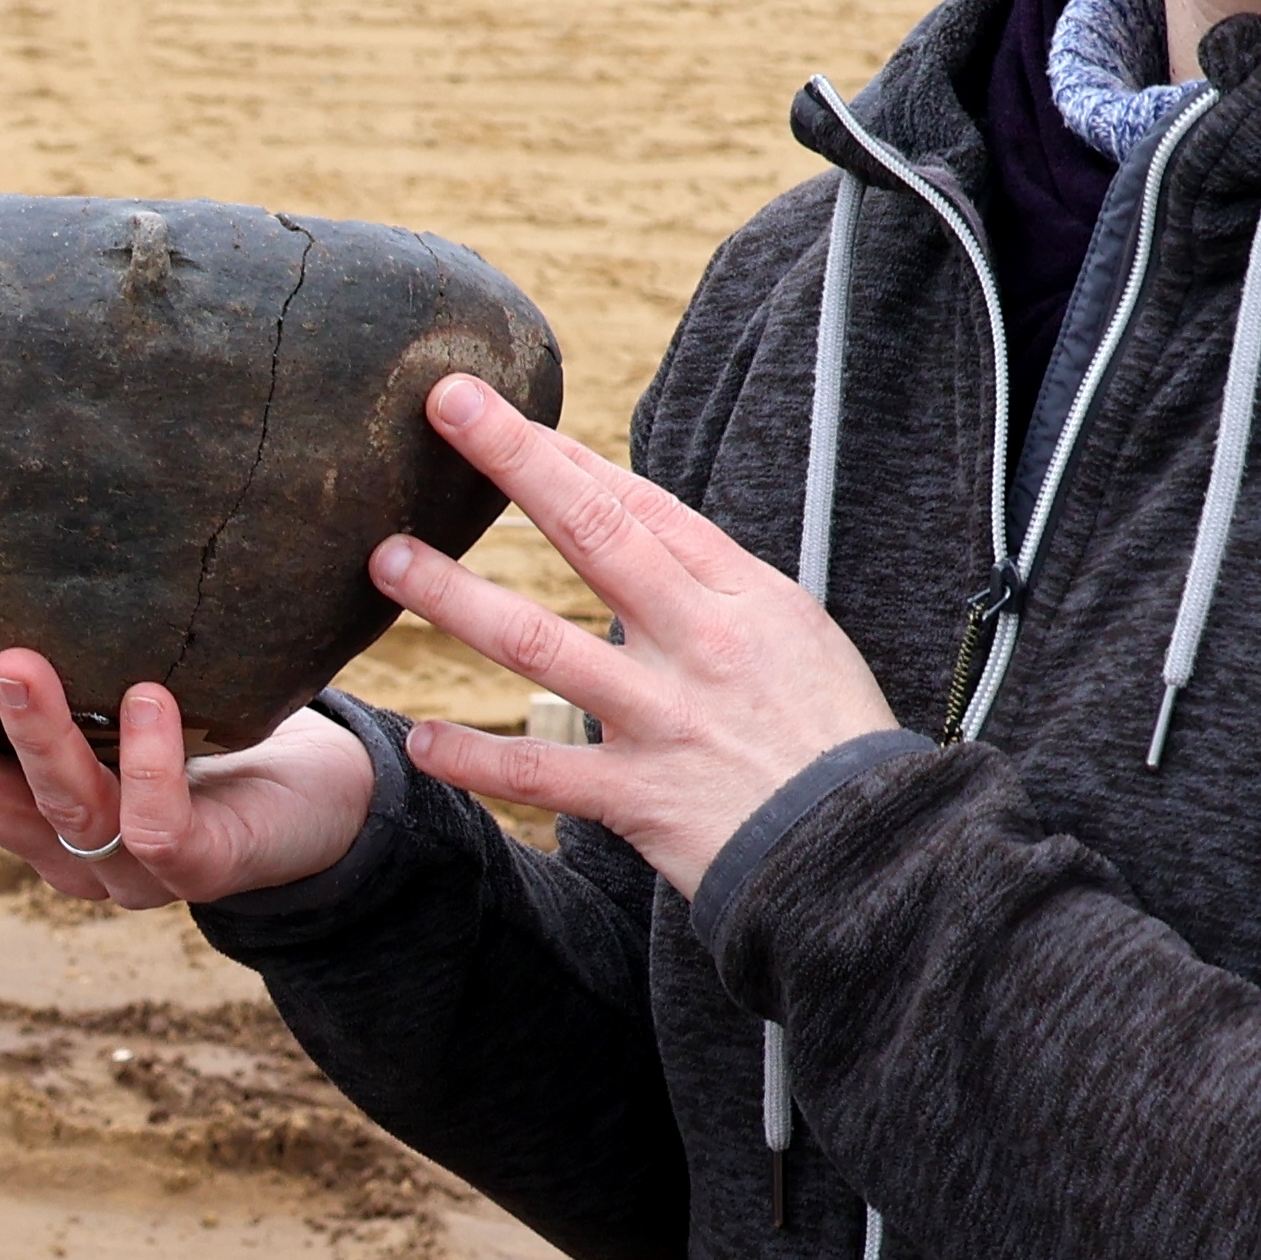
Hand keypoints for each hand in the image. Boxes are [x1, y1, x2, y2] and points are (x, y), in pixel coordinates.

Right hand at [0, 640, 378, 913]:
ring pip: (58, 809)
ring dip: (30, 734)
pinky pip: (160, 825)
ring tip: (13, 659)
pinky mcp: (202, 867)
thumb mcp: (109, 684)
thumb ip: (49, 650)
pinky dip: (151, 764)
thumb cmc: (204, 728)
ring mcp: (127, 868)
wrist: (324, 808)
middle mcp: (58, 847)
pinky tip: (149, 697)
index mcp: (21, 808)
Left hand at [360, 373, 900, 895]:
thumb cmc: (830, 740)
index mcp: (744, 597)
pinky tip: (420, 741)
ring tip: (389, 560)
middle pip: (594, 534)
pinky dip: (476, 759)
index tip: (501, 414)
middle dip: (516, 464)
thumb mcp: (796, 637)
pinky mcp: (641, 797)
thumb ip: (713, 592)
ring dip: (458, 599)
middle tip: (447, 408)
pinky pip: (542, 772)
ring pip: (542, 645)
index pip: (642, 507)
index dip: (565, 457)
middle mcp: (702, 644)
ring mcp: (666, 718)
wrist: (871, 851)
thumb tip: (637, 539)